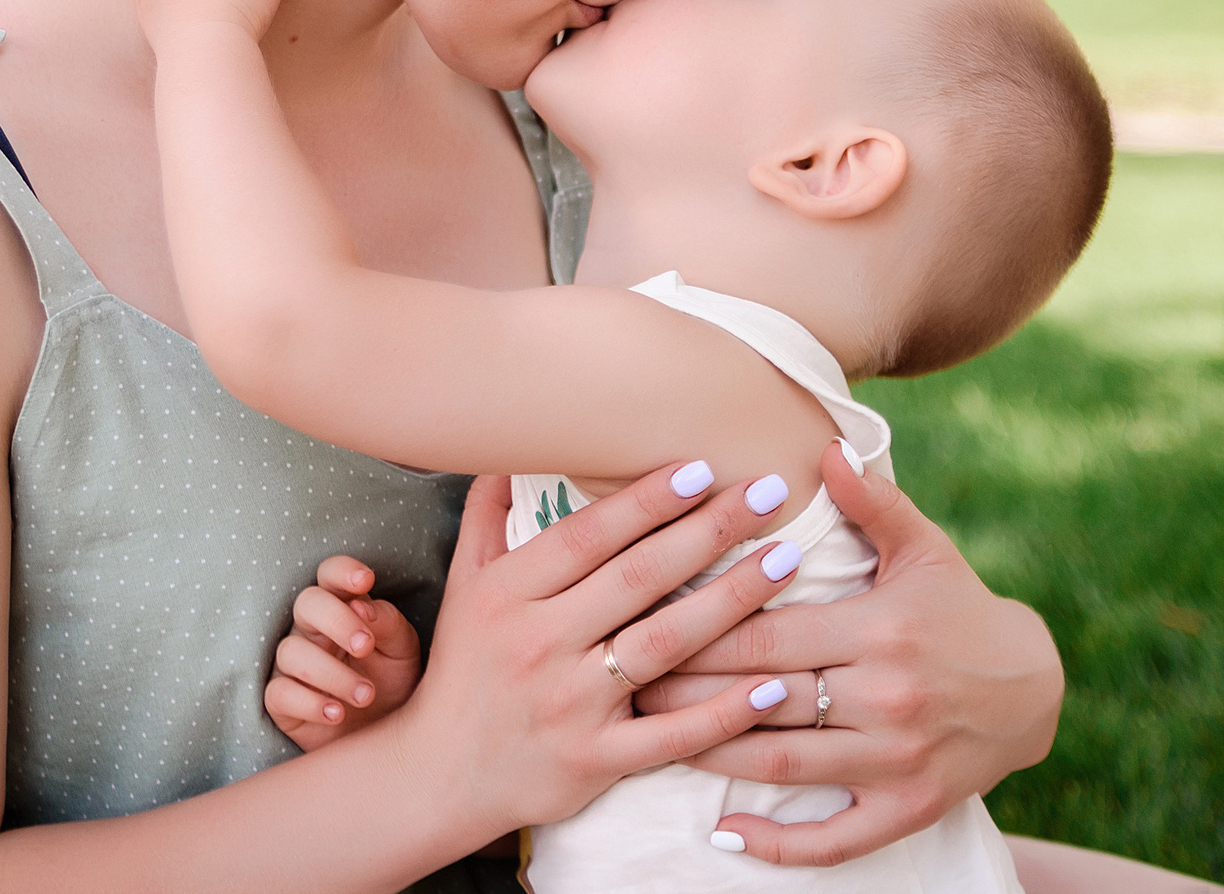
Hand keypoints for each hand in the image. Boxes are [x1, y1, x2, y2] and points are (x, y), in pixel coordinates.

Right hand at [264, 556, 422, 750]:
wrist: (387, 738)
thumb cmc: (393, 684)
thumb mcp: (402, 651)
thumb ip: (387, 623)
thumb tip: (362, 605)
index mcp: (342, 608)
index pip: (330, 575)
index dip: (342, 572)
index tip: (365, 581)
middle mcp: (312, 631)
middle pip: (306, 603)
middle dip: (337, 620)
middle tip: (366, 646)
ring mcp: (292, 665)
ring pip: (291, 652)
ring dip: (331, 673)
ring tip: (366, 695)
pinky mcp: (282, 701)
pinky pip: (279, 693)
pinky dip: (309, 703)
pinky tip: (338, 713)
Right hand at [377, 465, 812, 840]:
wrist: (440, 774)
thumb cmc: (464, 669)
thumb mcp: (463, 584)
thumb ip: (488, 515)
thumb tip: (511, 450)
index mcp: (509, 593)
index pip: (587, 535)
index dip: (645, 501)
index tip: (699, 469)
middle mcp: (539, 642)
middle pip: (637, 578)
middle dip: (707, 532)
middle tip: (765, 494)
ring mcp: (570, 705)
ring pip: (663, 644)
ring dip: (730, 600)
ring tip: (783, 561)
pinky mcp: (596, 760)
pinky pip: (671, 734)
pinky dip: (723, 712)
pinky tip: (772, 685)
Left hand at [635, 441, 1063, 867]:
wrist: (1034, 689)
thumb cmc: (960, 608)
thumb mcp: (925, 550)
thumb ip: (873, 503)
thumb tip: (827, 449)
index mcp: (881, 631)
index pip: (768, 635)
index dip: (700, 632)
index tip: (640, 623)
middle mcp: (887, 699)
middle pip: (762, 698)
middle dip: (686, 691)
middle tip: (619, 682)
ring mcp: (897, 761)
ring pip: (783, 765)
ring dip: (711, 755)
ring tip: (648, 740)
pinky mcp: (908, 809)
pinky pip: (834, 838)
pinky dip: (780, 843)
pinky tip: (726, 832)